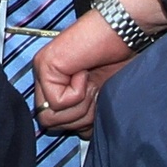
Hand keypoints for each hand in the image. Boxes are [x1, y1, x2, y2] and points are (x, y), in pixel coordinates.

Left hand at [32, 19, 131, 135]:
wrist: (124, 32)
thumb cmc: (118, 62)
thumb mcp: (101, 98)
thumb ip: (85, 115)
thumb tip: (80, 134)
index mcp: (57, 88)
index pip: (55, 125)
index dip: (80, 121)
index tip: (96, 98)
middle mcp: (45, 81)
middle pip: (52, 124)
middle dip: (81, 114)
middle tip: (94, 89)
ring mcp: (42, 72)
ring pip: (52, 117)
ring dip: (80, 104)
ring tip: (90, 81)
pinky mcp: (45, 66)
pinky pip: (59, 102)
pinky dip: (79, 91)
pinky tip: (84, 71)